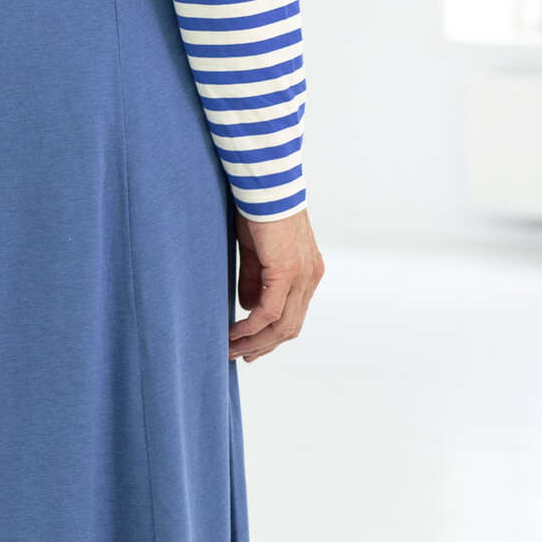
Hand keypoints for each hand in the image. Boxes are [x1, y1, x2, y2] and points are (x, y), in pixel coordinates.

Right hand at [228, 206, 323, 361]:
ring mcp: (302, 277)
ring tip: (230, 349)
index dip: (272, 335)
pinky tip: (234, 333)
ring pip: (282, 325)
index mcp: (307, 272)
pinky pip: (269, 312)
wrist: (266, 184)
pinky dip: (250, 327)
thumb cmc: (259, 208)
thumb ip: (255, 279)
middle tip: (239, 356)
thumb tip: (249, 308)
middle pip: (291, 327)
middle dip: (263, 345)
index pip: (294, 314)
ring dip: (255, 341)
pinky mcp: (287, 272)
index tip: (250, 347)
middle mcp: (310, 278)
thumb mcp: (256, 250)